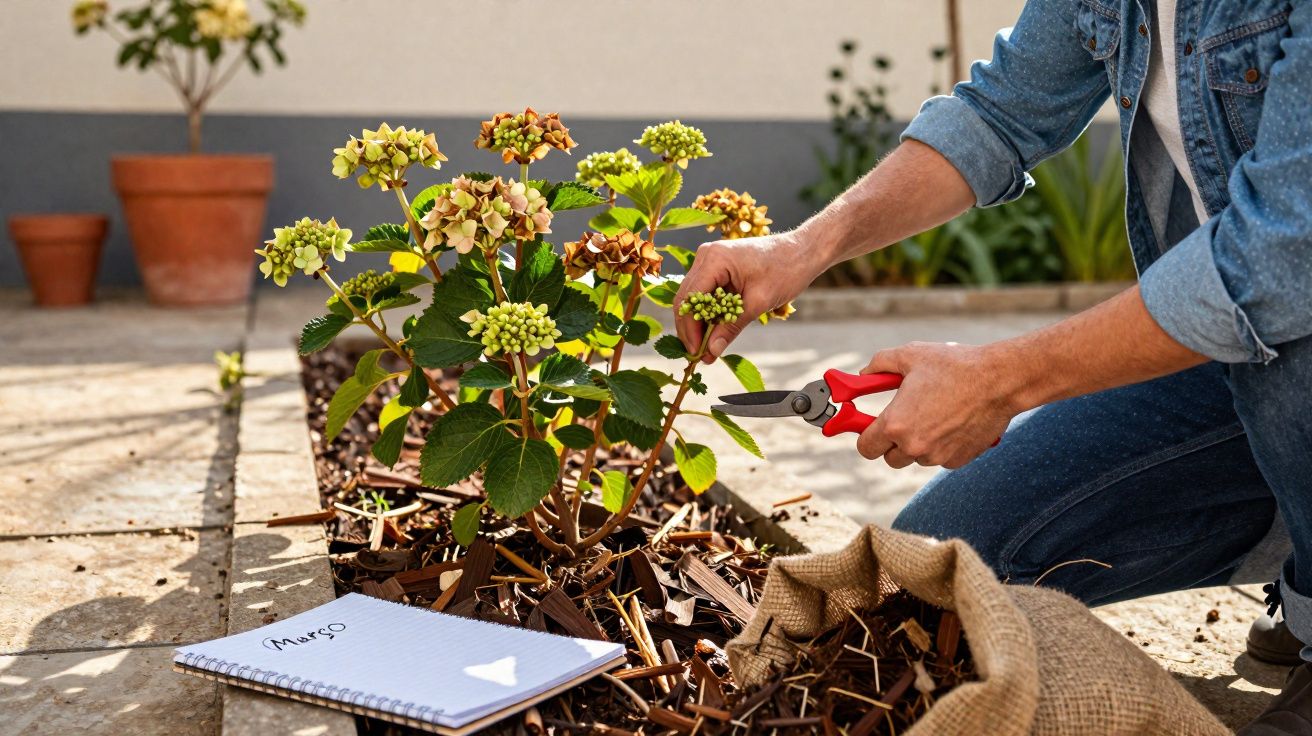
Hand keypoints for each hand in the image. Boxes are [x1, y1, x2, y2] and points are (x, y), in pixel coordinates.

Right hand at [674, 232, 819, 362]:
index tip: (696, 353)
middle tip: (700, 355)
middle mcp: (706, 255)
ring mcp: (711, 259)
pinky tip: (714, 331)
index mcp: (714, 259)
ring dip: (699, 322)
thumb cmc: (786, 270)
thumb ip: (732, 326)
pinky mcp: (717, 266)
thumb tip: (711, 351)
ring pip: (694, 297)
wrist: (803, 251)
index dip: (689, 329)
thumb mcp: (758, 302)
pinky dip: (708, 312)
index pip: (689, 299)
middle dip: (691, 328)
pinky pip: (705, 292)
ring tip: (708, 348)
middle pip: (687, 298)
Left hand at [855, 342, 1018, 468]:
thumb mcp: (910, 355)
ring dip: (918, 442)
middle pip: (889, 457)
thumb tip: (864, 374)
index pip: (865, 447)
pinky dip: (941, 445)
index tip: (869, 425)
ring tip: (933, 413)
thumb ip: (879, 365)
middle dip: (891, 441)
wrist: (999, 380)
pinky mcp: (958, 460)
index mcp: (896, 424)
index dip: (865, 435)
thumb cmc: (954, 366)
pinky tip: (951, 421)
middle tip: (901, 419)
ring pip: (916, 457)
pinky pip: (940, 458)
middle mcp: (914, 446)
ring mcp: (937, 456)